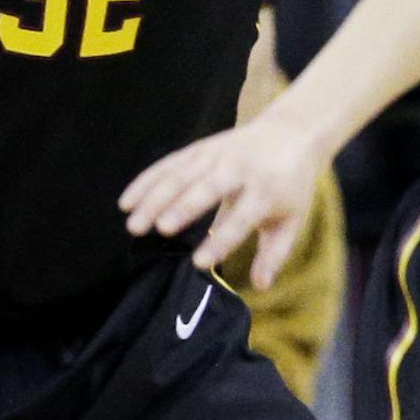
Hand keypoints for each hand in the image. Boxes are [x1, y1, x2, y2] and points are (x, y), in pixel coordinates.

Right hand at [119, 111, 326, 288]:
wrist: (293, 132)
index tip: (198, 264)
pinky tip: (126, 202)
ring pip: (183, 174)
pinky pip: (170, 163)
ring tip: (133, 226)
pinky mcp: (202, 147)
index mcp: (267, 190)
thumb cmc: (290, 185)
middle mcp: (241, 169)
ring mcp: (219, 155)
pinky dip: (147, 180)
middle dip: (184, 207)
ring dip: (156, 197)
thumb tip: (261, 287)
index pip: (243, 218)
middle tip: (159, 230)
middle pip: (209, 187)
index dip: (221, 241)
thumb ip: (274, 253)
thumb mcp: (292, 218)